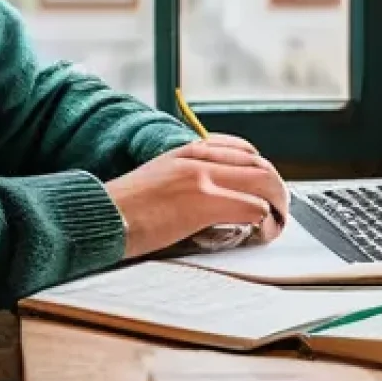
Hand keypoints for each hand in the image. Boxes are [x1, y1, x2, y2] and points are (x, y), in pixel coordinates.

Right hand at [104, 134, 288, 259]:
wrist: (102, 215)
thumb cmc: (123, 207)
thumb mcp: (155, 178)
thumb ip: (183, 178)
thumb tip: (209, 197)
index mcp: (182, 152)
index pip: (238, 149)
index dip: (260, 167)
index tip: (263, 186)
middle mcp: (195, 159)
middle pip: (257, 164)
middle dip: (276, 188)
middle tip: (279, 209)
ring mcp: (201, 179)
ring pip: (263, 182)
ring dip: (277, 204)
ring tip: (276, 222)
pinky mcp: (204, 202)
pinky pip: (253, 208)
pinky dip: (264, 221)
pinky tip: (260, 232)